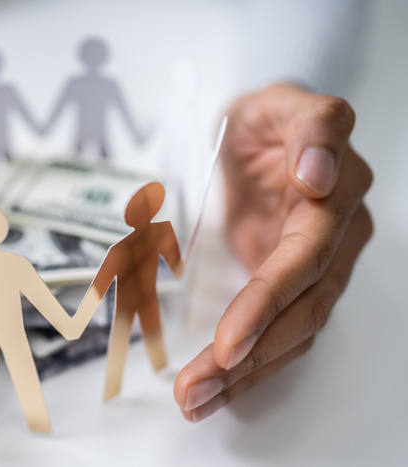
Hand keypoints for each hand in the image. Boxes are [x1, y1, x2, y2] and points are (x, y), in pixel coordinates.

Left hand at [173, 84, 372, 421]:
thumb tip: (318, 174)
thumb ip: (312, 127)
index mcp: (335, 194)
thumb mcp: (281, 103)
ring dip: (245, 374)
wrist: (263, 136)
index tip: (230, 340)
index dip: (267, 302)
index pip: (302, 260)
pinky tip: (216, 391)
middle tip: (195, 386)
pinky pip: (281, 333)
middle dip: (248, 354)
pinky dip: (249, 367)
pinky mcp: (297, 285)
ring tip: (195, 401)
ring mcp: (319, 266)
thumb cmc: (267, 119)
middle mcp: (337, 238)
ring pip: (293, 333)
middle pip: (300, 310)